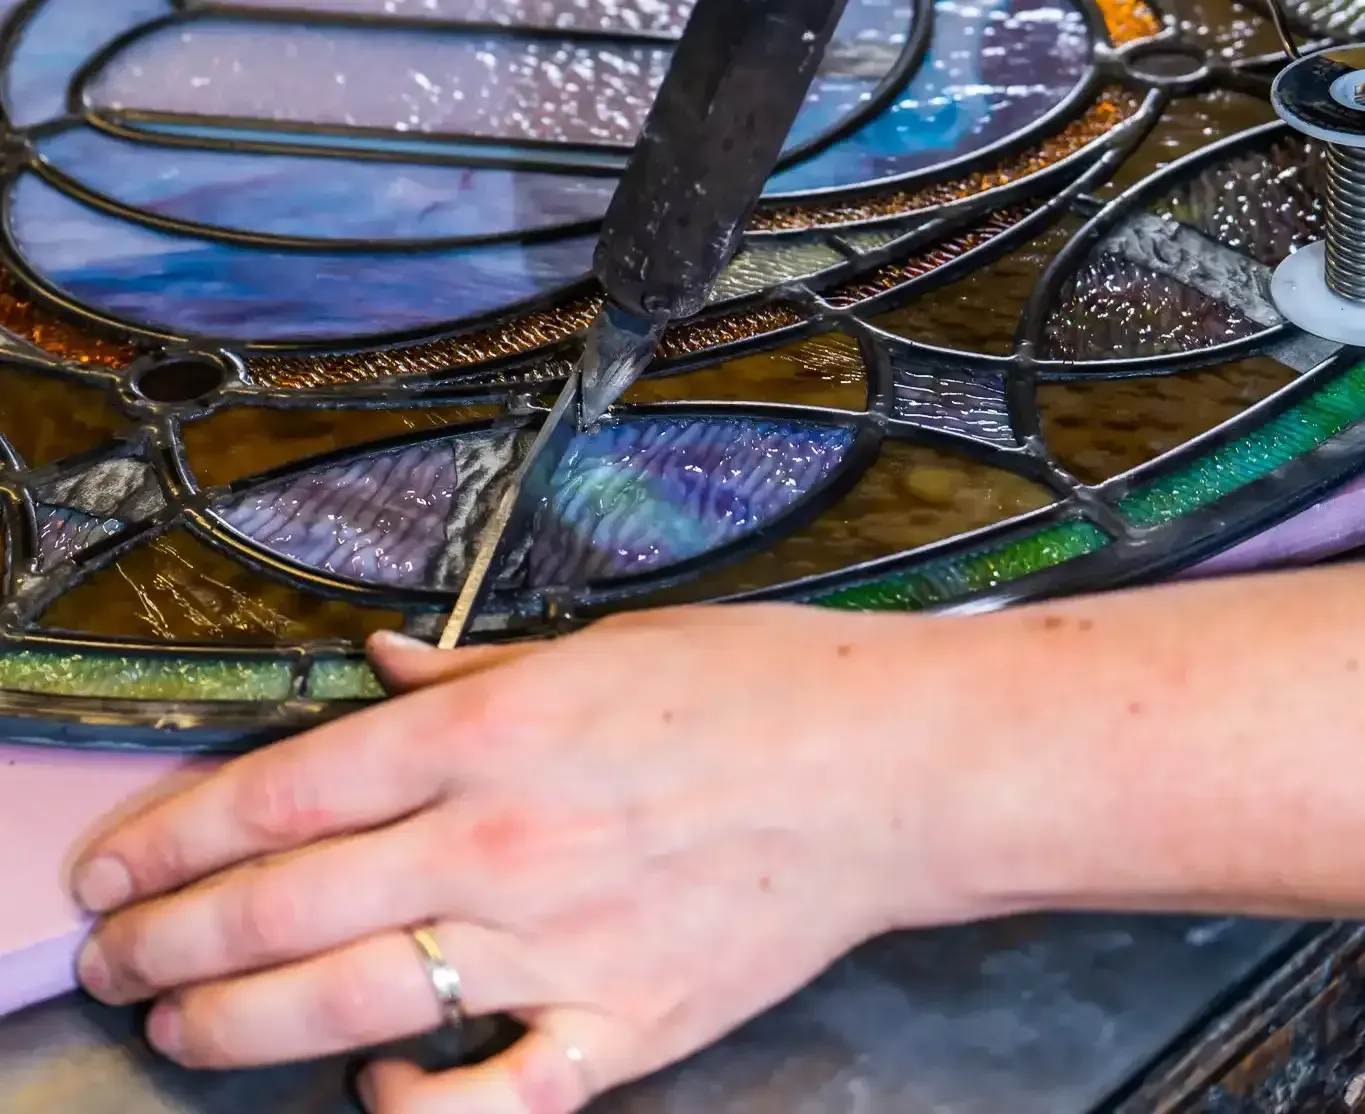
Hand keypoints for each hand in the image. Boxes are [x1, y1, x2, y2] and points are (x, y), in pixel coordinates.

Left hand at [69, 604, 983, 1113]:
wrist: (890, 768)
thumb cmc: (757, 688)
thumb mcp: (601, 646)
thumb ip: (472, 673)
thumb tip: (381, 671)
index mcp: (493, 731)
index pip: (283, 793)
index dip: (172, 836)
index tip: (118, 866)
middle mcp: (503, 840)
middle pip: (285, 907)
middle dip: (171, 939)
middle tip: (118, 957)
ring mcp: (561, 943)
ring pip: (351, 1004)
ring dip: (238, 1023)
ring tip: (180, 1022)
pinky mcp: (627, 1022)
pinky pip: (497, 1098)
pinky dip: (418, 1108)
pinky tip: (374, 1091)